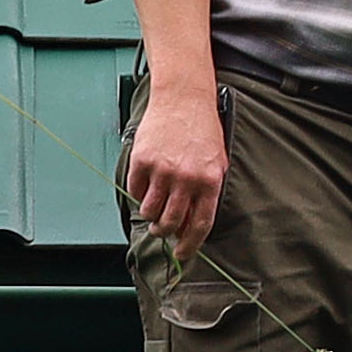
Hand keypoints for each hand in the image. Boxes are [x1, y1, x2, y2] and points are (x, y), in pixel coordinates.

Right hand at [127, 74, 225, 256]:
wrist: (183, 97)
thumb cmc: (202, 129)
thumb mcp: (216, 162)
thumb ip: (206, 194)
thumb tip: (188, 225)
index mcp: (209, 181)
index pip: (199, 225)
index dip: (190, 245)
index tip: (182, 254)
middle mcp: (186, 178)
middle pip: (170, 223)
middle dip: (164, 232)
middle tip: (161, 228)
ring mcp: (162, 170)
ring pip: (149, 211)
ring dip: (150, 215)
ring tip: (153, 205)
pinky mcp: (142, 161)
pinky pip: (135, 191)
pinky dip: (138, 193)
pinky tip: (146, 183)